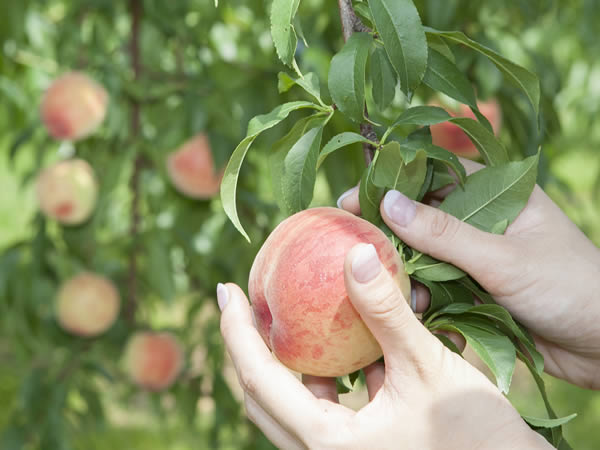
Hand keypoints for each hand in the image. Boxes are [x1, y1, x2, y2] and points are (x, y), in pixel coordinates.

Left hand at [218, 251, 549, 448]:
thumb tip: (355, 253)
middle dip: (247, 346)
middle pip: (261, 395)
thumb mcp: (428, 365)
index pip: (258, 379)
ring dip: (285, 362)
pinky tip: (341, 345)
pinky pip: (322, 407)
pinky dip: (321, 375)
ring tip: (288, 317)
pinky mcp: (358, 448)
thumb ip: (387, 312)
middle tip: (243, 301)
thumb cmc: (474, 432)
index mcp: (326, 441)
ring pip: (290, 404)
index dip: (235, 331)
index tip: (225, 289)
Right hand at [338, 159, 599, 389]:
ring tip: (393, 287)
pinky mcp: (477, 290)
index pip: (434, 177)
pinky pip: (438, 287)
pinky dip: (423, 298)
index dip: (392, 185)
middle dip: (391, 234)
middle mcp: (484, 221)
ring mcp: (479, 257)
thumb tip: (388, 202)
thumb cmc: (570, 287)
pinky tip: (413, 310)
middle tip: (354, 246)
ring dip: (407, 272)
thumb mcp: (503, 258)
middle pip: (423, 218)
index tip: (352, 200)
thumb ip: (445, 233)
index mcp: (498, 194)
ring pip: (426, 256)